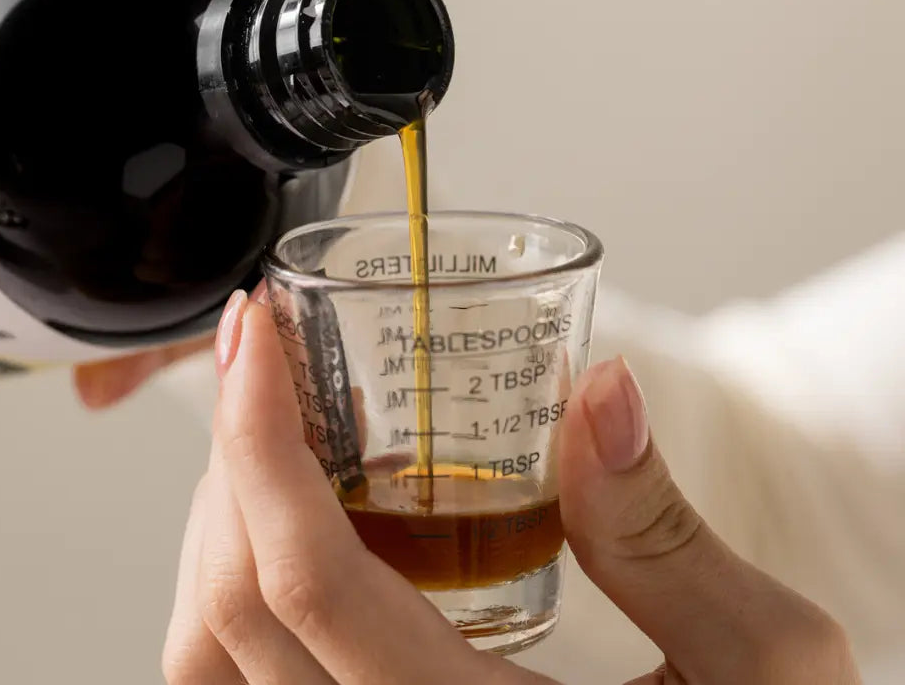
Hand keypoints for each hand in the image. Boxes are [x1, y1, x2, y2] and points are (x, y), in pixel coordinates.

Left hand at [163, 295, 861, 683]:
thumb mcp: (762, 665)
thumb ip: (669, 535)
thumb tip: (602, 392)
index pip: (304, 580)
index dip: (255, 439)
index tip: (254, 332)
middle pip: (232, 612)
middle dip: (229, 457)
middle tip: (264, 353)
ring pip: (220, 656)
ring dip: (227, 517)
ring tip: (278, 418)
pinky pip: (258, 675)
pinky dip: (249, 578)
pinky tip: (307, 511)